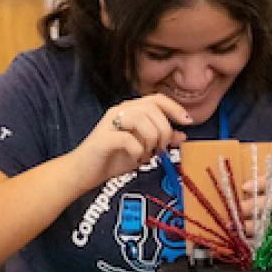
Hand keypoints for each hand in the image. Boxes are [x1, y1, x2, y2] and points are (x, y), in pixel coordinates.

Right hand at [70, 95, 190, 190]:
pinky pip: (128, 139)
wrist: (83, 172)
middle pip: (152, 109)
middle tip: (161, 149)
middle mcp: (120, 111)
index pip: (157, 99)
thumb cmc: (112, 158)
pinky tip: (134, 159)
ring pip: (141, 119)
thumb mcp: (143, 149)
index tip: (188, 121)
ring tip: (147, 154)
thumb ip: (161, 140)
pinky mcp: (103, 139)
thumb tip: (182, 134)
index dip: (174, 108)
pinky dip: (137, 151)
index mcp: (130, 110)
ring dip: (150, 140)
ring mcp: (110, 123)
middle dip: (163, 130)